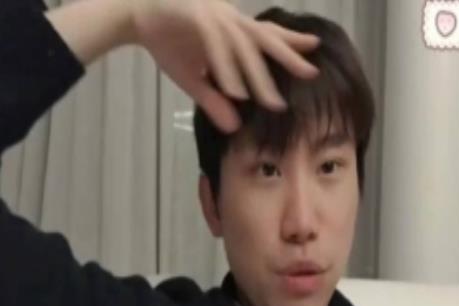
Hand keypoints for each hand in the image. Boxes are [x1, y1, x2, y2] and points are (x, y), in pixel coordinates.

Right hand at [130, 0, 319, 132]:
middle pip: (263, 39)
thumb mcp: (194, 78)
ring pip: (242, 46)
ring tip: (273, 102)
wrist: (133, 15)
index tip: (314, 49)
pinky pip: (216, 46)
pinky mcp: (194, 17)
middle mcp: (227, 19)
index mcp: (230, 29)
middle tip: (311, 72)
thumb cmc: (167, 40)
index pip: (265, 36)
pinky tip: (236, 91)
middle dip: (288, 55)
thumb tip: (234, 127)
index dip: (289, 42)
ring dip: (257, 75)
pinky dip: (226, 69)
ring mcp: (212, 16)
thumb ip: (215, 100)